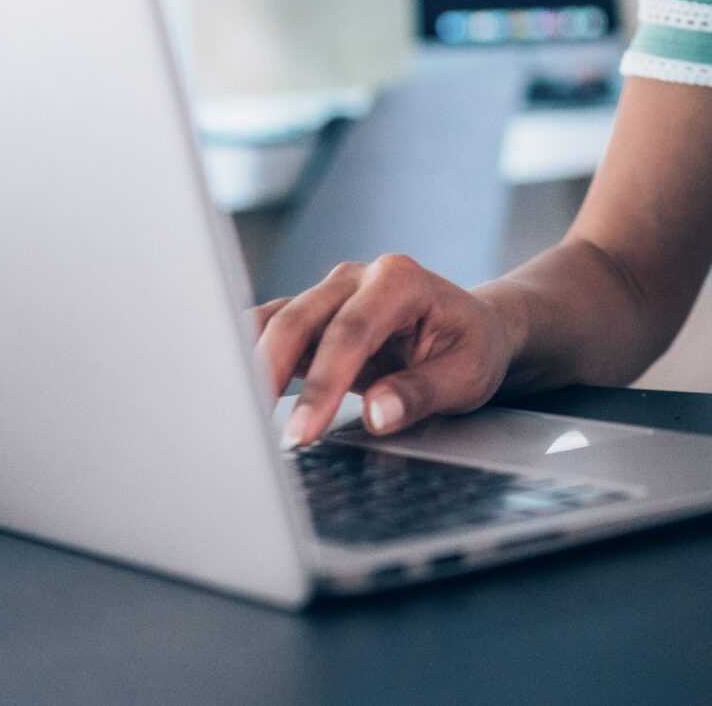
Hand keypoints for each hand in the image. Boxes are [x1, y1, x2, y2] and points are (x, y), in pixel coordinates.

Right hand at [253, 255, 522, 447]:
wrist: (473, 329)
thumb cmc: (472, 347)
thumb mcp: (466, 375)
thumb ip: (421, 393)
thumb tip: (377, 414)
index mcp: (399, 280)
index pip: (350, 332)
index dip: (323, 383)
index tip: (304, 430)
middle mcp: (356, 278)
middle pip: (299, 320)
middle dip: (274, 376)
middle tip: (265, 434)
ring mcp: (329, 293)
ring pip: (277, 324)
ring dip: (254, 368)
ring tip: (238, 416)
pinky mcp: (314, 316)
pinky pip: (272, 331)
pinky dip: (252, 360)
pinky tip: (238, 392)